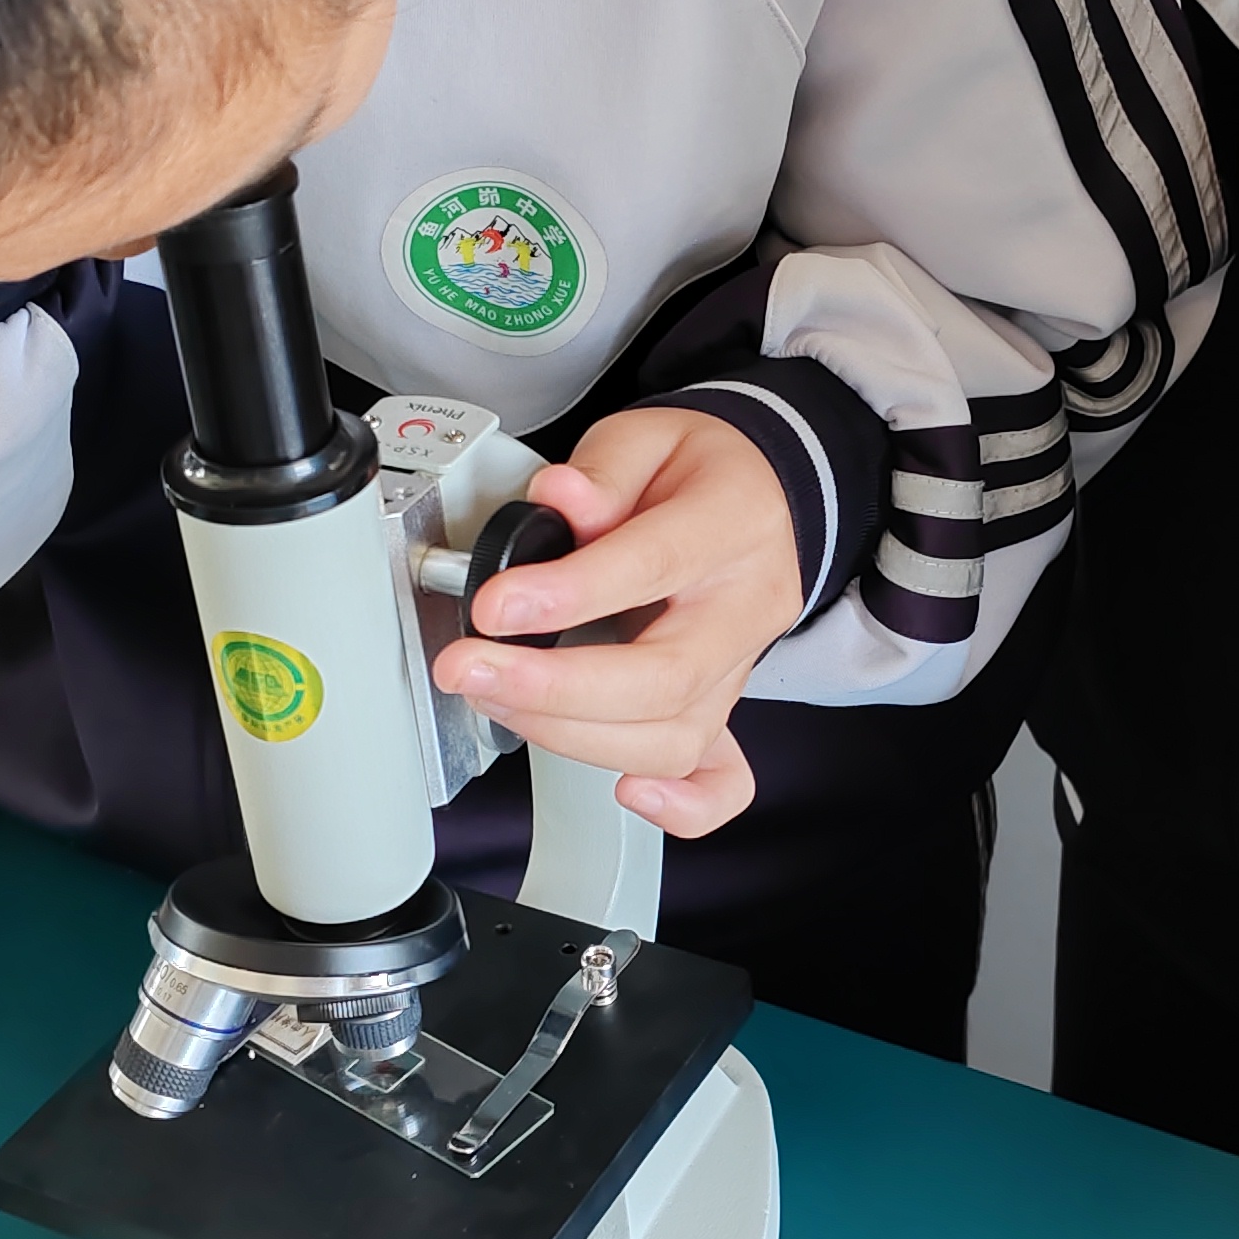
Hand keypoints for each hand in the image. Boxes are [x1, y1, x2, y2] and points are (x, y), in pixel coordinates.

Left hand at [430, 407, 802, 836]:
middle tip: (470, 671)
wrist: (768, 498)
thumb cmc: (701, 471)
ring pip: (674, 735)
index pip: (652, 567)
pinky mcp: (728, 706)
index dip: (569, 595)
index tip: (494, 608)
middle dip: (555, 689)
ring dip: (574, 734)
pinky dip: (682, 804)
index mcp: (731, 524)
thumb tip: (560, 498)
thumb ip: (603, 468)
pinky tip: (630, 795)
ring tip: (497, 700)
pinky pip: (722, 777)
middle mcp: (745, 606)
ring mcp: (740, 667)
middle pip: (665, 678)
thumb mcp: (651, 434)